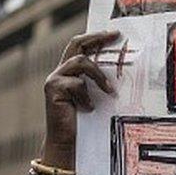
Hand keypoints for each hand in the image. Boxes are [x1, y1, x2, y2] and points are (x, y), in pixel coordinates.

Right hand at [43, 32, 118, 153]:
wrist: (68, 141)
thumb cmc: (85, 121)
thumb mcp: (96, 97)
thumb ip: (100, 82)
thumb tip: (123, 68)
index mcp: (70, 71)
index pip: (81, 46)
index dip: (96, 37)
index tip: (115, 33)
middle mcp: (60, 71)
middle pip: (77, 43)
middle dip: (97, 37)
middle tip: (114, 36)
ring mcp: (54, 79)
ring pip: (80, 62)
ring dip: (98, 76)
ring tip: (109, 92)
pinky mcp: (52, 89)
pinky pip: (76, 84)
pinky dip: (86, 96)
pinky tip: (89, 108)